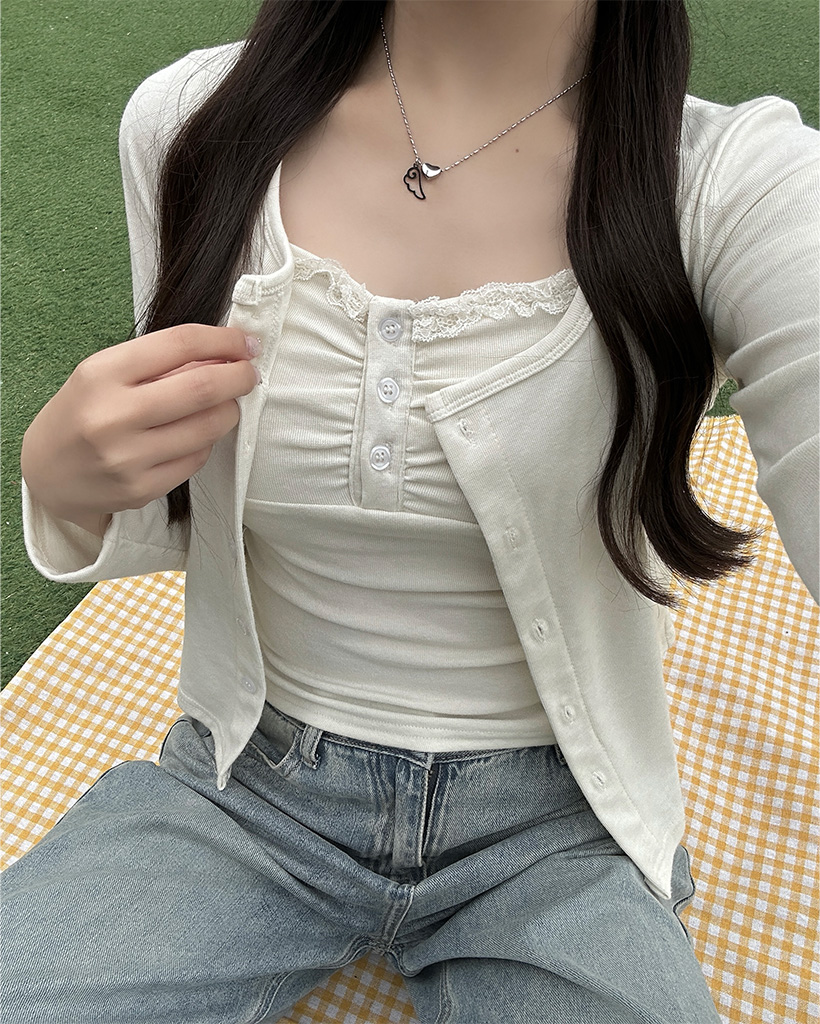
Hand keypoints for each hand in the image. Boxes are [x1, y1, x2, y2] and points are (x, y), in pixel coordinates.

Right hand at [21, 325, 259, 535]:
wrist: (47, 472)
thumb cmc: (84, 411)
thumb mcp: (105, 373)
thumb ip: (158, 362)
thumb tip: (224, 354)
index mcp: (102, 374)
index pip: (180, 344)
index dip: (223, 340)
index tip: (244, 342)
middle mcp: (114, 416)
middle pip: (203, 388)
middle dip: (239, 376)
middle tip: (250, 372)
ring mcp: (128, 458)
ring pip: (208, 427)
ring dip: (229, 411)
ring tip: (225, 404)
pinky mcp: (141, 490)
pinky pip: (197, 459)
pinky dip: (207, 442)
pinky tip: (198, 434)